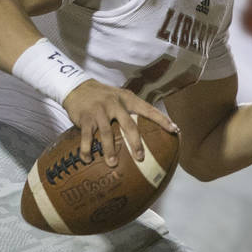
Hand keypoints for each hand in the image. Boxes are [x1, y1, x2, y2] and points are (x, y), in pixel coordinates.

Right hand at [62, 80, 177, 167]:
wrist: (77, 87)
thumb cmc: (103, 96)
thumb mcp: (119, 97)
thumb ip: (131, 109)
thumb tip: (150, 128)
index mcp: (127, 99)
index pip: (148, 109)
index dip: (162, 119)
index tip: (174, 130)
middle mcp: (114, 104)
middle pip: (128, 125)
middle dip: (135, 143)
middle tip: (140, 158)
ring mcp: (99, 111)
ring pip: (106, 134)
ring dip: (109, 150)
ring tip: (113, 164)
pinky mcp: (85, 118)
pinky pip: (87, 137)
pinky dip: (86, 150)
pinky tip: (87, 160)